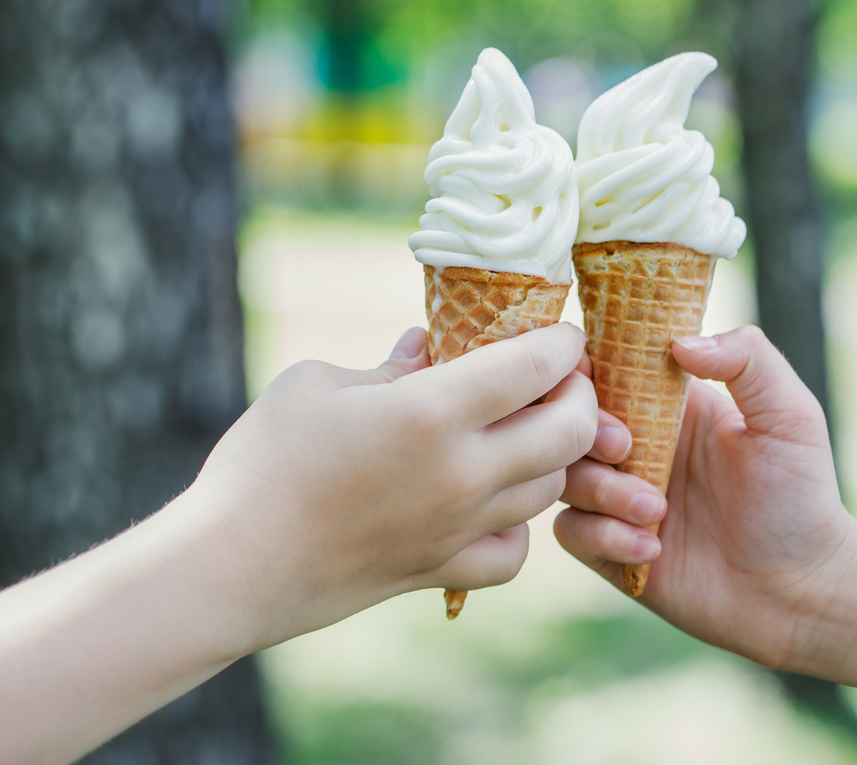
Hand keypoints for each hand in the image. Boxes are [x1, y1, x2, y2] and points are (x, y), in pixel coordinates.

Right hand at [189, 322, 598, 649]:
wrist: (229, 567)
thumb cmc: (261, 462)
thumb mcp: (316, 384)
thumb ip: (390, 363)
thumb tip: (429, 343)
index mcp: (430, 412)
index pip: (535, 366)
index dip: (562, 342)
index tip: (562, 332)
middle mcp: (461, 472)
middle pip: (570, 431)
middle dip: (579, 395)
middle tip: (559, 379)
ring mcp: (458, 529)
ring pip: (549, 488)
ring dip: (551, 453)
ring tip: (526, 429)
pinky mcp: (442, 571)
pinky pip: (515, 552)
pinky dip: (518, 525)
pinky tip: (492, 503)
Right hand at [555, 326, 856, 669]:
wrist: (802, 592)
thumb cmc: (802, 498)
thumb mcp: (790, 415)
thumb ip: (747, 360)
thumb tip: (678, 342)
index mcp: (671, 405)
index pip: (606, 367)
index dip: (586, 368)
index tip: (590, 376)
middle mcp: (639, 446)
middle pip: (571, 421)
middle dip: (587, 431)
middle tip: (627, 449)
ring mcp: (622, 499)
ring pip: (564, 476)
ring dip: (602, 491)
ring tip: (656, 511)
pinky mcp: (612, 549)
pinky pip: (571, 531)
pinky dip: (603, 536)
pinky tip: (654, 548)